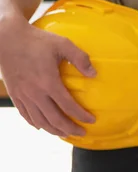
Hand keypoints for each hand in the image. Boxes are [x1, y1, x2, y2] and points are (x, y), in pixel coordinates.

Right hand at [0, 14, 95, 136]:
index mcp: (48, 82)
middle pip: (54, 119)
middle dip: (70, 129)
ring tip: (66, 133)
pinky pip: (26, 115)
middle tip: (82, 133)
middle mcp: (34, 93)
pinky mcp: (14, 95)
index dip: (81, 116)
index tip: (92, 120)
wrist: (6, 38)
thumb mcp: (62, 44)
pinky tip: (44, 127)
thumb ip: (80, 58)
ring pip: (40, 121)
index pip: (68, 106)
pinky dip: (36, 124)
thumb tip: (94, 74)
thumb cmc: (37, 40)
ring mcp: (22, 95)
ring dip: (54, 130)